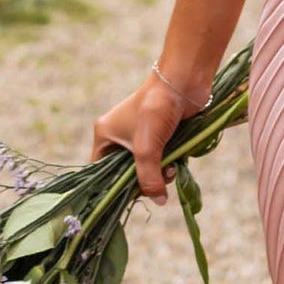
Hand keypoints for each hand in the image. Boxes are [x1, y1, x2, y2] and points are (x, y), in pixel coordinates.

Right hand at [91, 69, 198, 201]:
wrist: (183, 83)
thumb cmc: (156, 111)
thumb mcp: (146, 149)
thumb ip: (149, 178)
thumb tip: (159, 200)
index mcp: (105, 135)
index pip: (99, 170)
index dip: (112, 186)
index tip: (128, 197)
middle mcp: (120, 136)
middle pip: (126, 172)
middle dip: (142, 180)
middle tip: (156, 182)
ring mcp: (141, 136)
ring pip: (146, 167)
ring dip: (159, 173)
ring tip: (170, 168)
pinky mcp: (161, 136)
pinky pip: (160, 159)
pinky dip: (168, 164)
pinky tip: (177, 162)